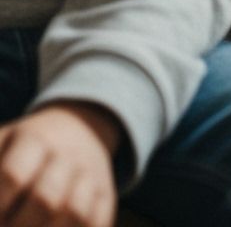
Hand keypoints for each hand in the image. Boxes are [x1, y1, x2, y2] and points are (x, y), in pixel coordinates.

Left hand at [0, 102, 119, 226]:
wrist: (77, 128)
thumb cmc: (20, 150)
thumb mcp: (1, 145)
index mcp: (32, 138)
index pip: (12, 175)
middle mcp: (67, 153)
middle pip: (45, 199)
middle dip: (18, 226)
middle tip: (7, 226)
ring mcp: (90, 174)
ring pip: (75, 213)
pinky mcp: (106, 194)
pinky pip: (97, 222)